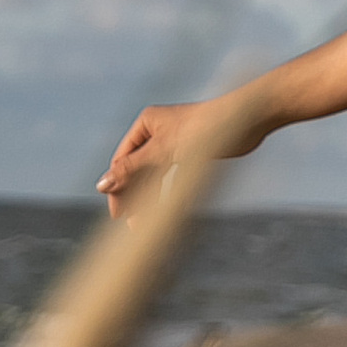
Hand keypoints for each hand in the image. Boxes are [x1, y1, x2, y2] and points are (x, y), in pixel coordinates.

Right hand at [97, 95, 244, 220]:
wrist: (245, 121)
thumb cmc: (203, 128)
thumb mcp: (162, 151)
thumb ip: (132, 169)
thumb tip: (102, 185)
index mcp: (146, 124)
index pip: (122, 160)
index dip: (118, 188)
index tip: (118, 215)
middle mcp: (157, 132)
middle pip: (138, 170)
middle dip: (134, 197)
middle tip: (131, 225)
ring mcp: (174, 143)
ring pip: (155, 176)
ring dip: (149, 199)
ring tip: (144, 226)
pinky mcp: (191, 154)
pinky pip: (172, 177)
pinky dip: (167, 194)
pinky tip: (164, 213)